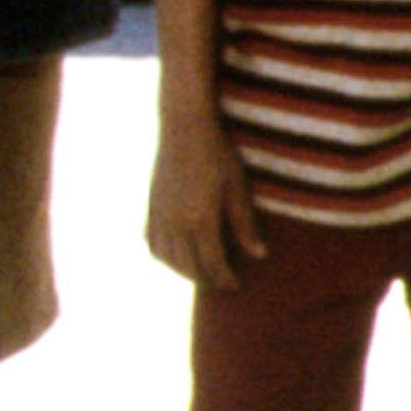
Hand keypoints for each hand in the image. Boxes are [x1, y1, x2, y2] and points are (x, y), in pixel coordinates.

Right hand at [147, 110, 264, 287]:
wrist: (183, 126)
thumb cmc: (217, 153)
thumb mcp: (237, 187)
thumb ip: (245, 223)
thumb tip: (259, 254)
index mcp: (200, 220)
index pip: (213, 264)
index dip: (225, 278)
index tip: (236, 284)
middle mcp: (176, 223)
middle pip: (188, 266)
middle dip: (206, 279)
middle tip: (221, 282)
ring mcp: (159, 215)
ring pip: (166, 258)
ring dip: (182, 270)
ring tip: (200, 272)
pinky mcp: (150, 205)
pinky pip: (152, 241)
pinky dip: (163, 255)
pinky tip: (175, 255)